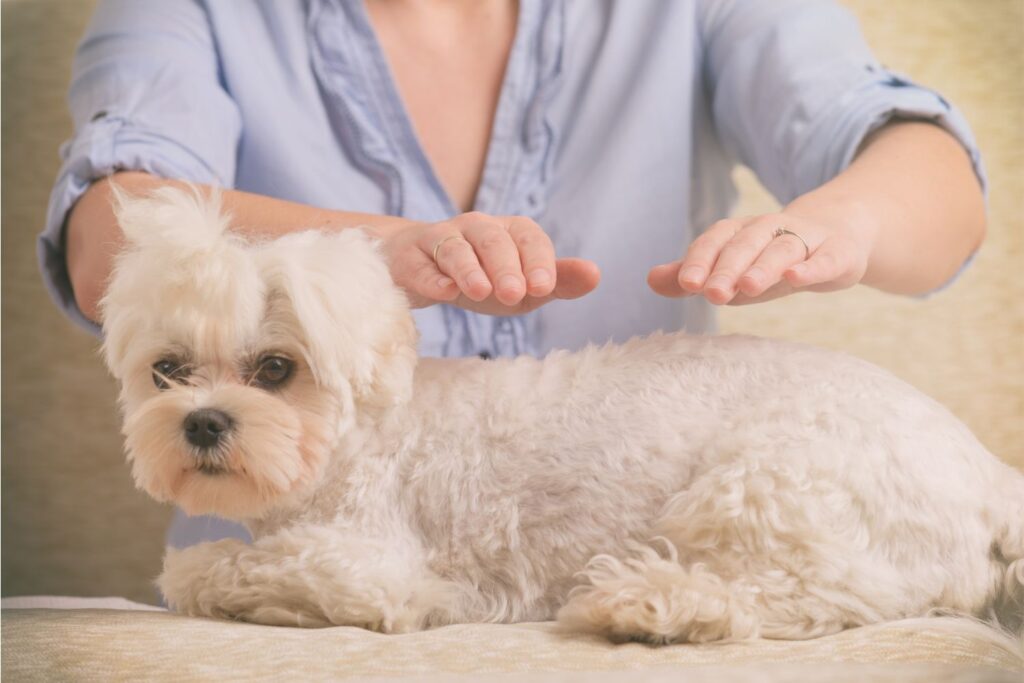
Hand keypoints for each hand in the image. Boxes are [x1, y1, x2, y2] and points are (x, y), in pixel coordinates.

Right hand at [372, 212, 600, 314]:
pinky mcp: (412, 258)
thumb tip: (595, 275)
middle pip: (493, 240)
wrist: (420, 270)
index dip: (538, 261)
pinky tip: (443, 291)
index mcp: (509, 232)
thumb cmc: (482, 279)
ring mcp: (441, 240)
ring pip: (456, 249)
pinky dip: (432, 278)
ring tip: (482, 293)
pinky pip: (422, 266)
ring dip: (470, 270)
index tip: (545, 287)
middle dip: (507, 267)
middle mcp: (476, 228)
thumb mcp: (523, 286)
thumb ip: (557, 281)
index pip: (529, 238)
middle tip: (517, 294)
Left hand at [647, 209, 875, 304]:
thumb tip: (650, 279)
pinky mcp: (839, 253)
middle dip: (728, 268)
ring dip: (763, 267)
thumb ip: (692, 276)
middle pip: (746, 245)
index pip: (716, 240)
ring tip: (747, 287)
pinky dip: (811, 267)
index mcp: (741, 232)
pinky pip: (825, 259)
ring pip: (782, 250)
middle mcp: (771, 230)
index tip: (687, 283)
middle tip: (712, 293)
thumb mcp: (732, 269)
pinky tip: (796, 277)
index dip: (701, 260)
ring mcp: (806, 239)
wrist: (837, 234)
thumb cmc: (771, 260)